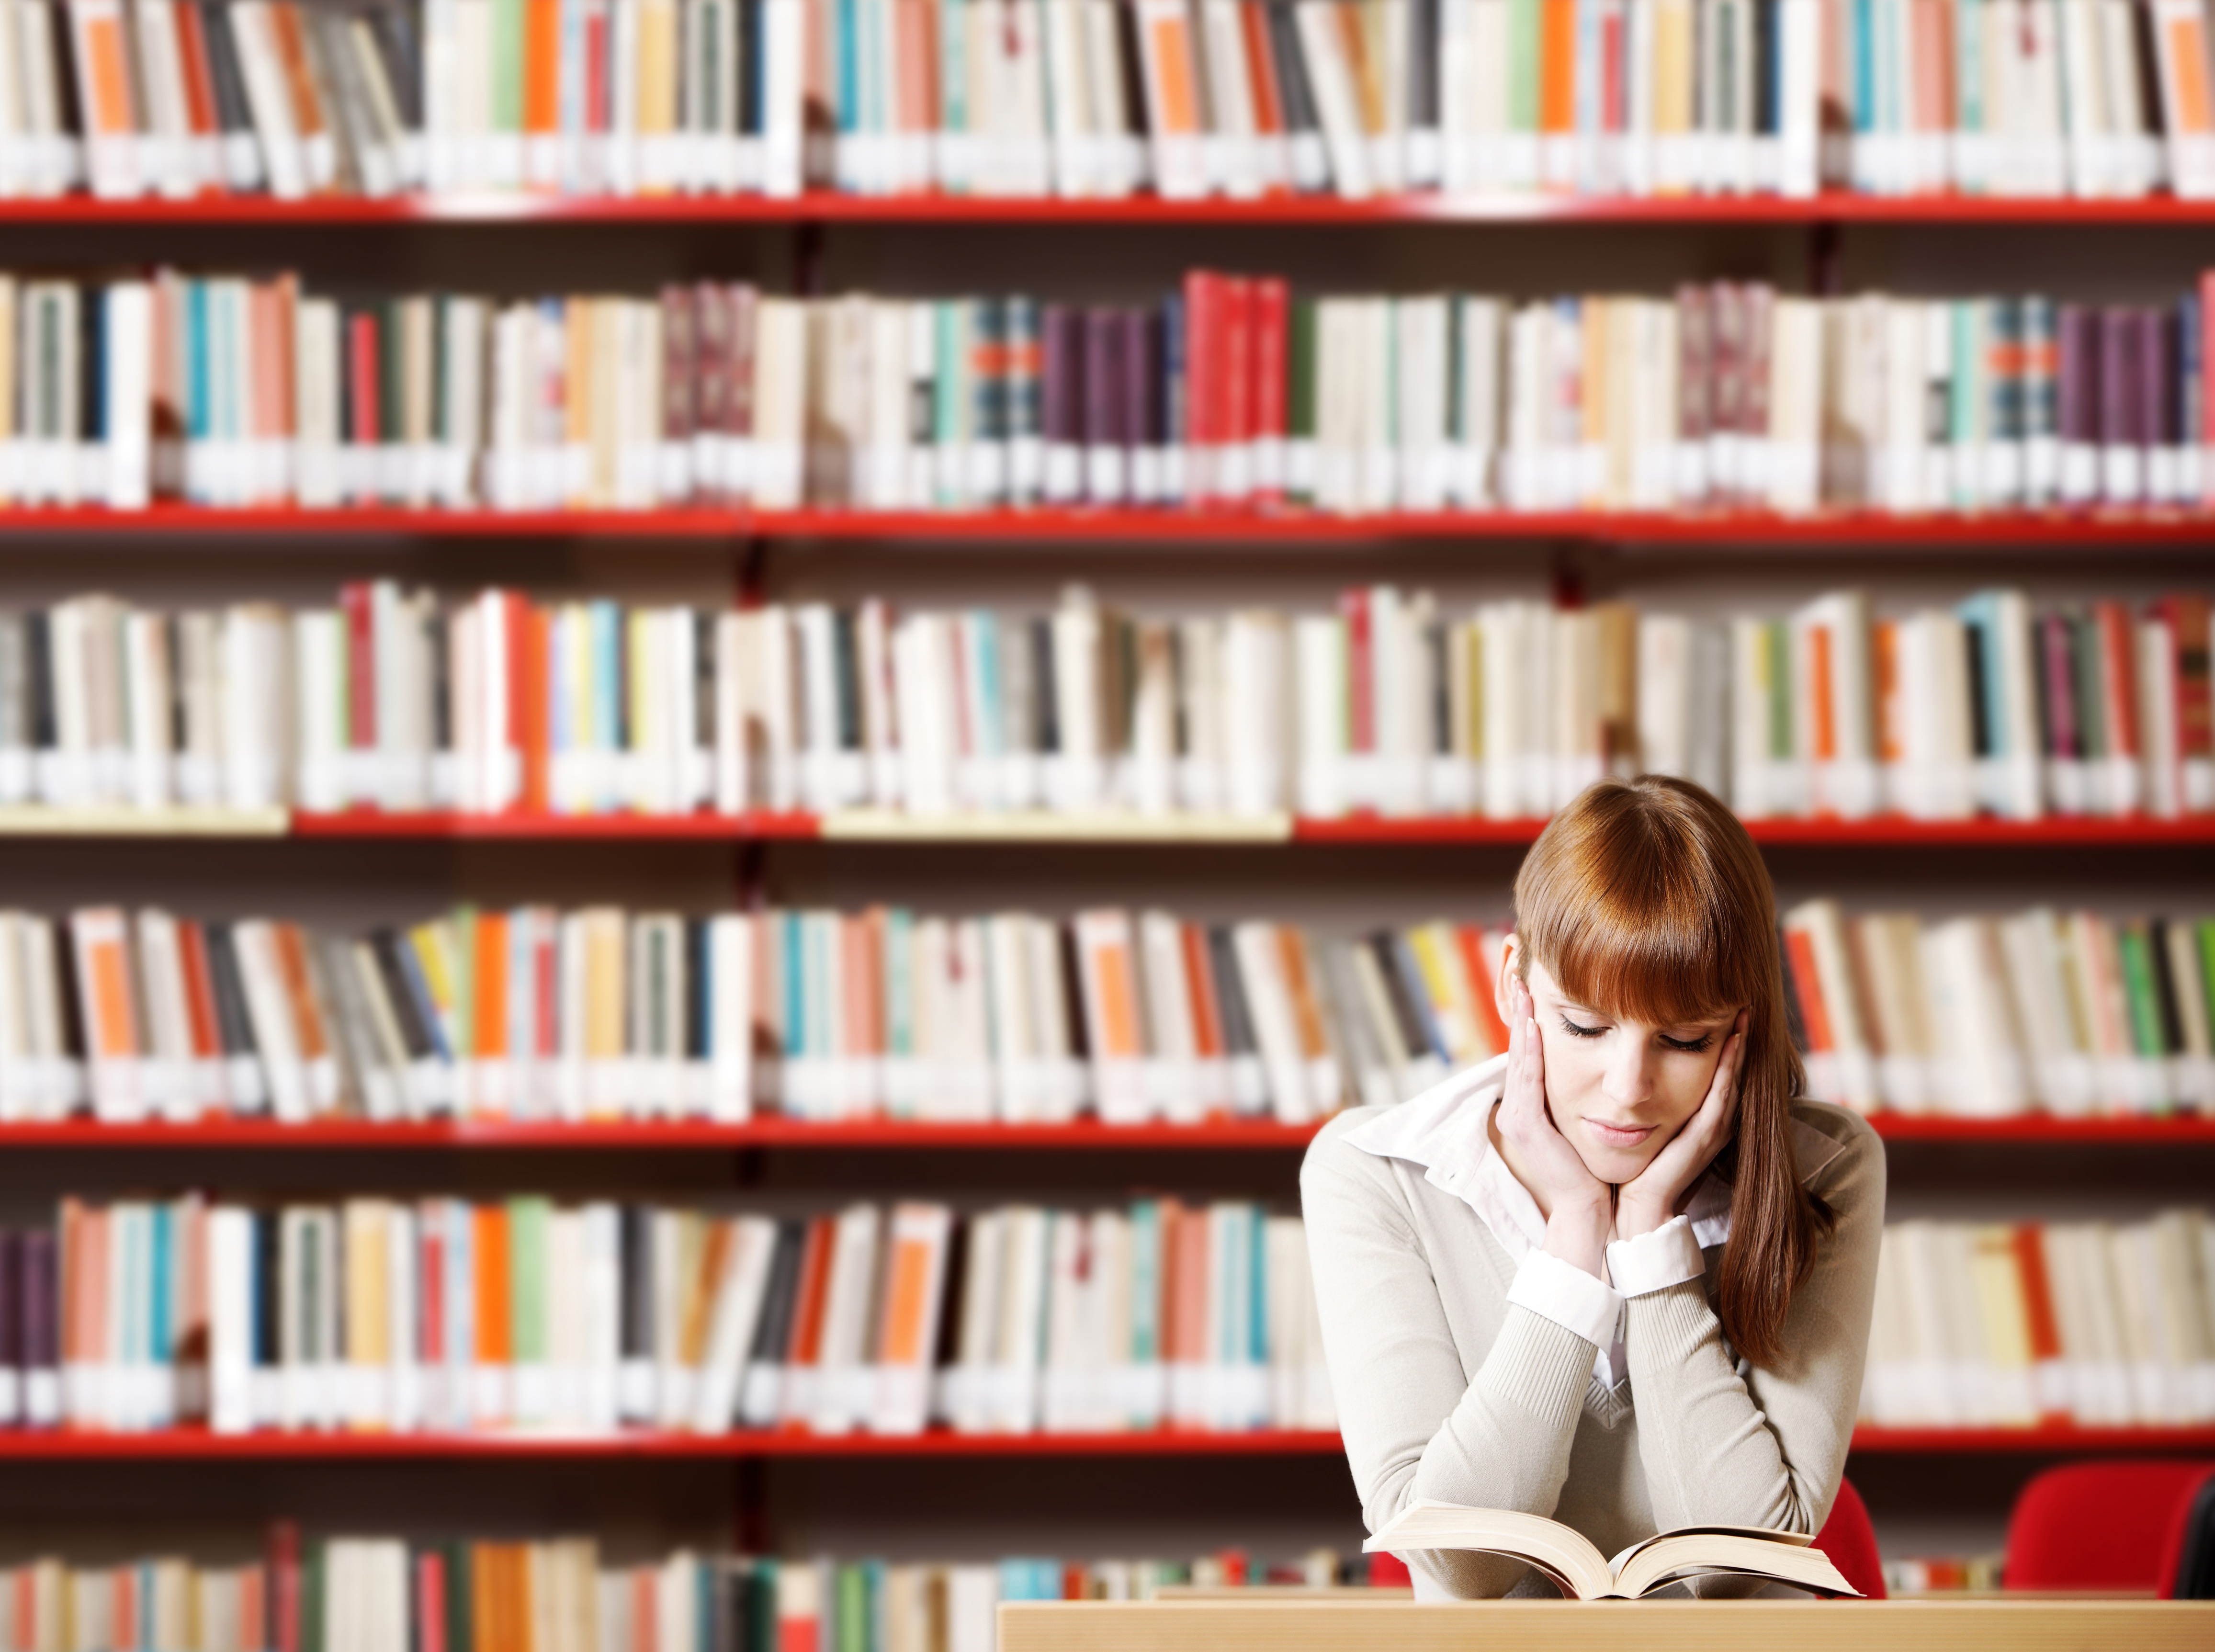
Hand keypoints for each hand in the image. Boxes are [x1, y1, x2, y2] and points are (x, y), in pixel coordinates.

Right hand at [1493, 978, 1611, 1276]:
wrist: (1590, 1212)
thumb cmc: (1594, 1172)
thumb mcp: (1585, 1127)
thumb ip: (1584, 1099)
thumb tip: (1599, 1068)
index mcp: (1533, 1108)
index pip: (1530, 1055)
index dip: (1530, 1020)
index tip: (1535, 987)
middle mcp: (1519, 1109)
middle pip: (1519, 1049)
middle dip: (1520, 1010)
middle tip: (1521, 972)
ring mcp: (1518, 1118)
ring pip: (1519, 1059)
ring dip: (1521, 1021)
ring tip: (1525, 989)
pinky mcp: (1526, 1126)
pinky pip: (1525, 1080)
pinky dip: (1528, 1051)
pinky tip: (1535, 1026)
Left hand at [1613, 1009, 1746, 1241]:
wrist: (1639, 1205)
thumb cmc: (1639, 1165)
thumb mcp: (1650, 1124)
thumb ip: (1655, 1101)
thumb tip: (1641, 1072)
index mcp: (1701, 1118)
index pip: (1720, 1075)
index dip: (1727, 1046)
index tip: (1728, 1013)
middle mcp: (1713, 1122)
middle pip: (1731, 1073)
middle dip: (1739, 1040)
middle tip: (1742, 1006)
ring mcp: (1713, 1130)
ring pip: (1731, 1080)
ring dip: (1738, 1049)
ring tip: (1742, 1018)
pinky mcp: (1704, 1137)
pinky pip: (1720, 1097)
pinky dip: (1728, 1071)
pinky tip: (1731, 1046)